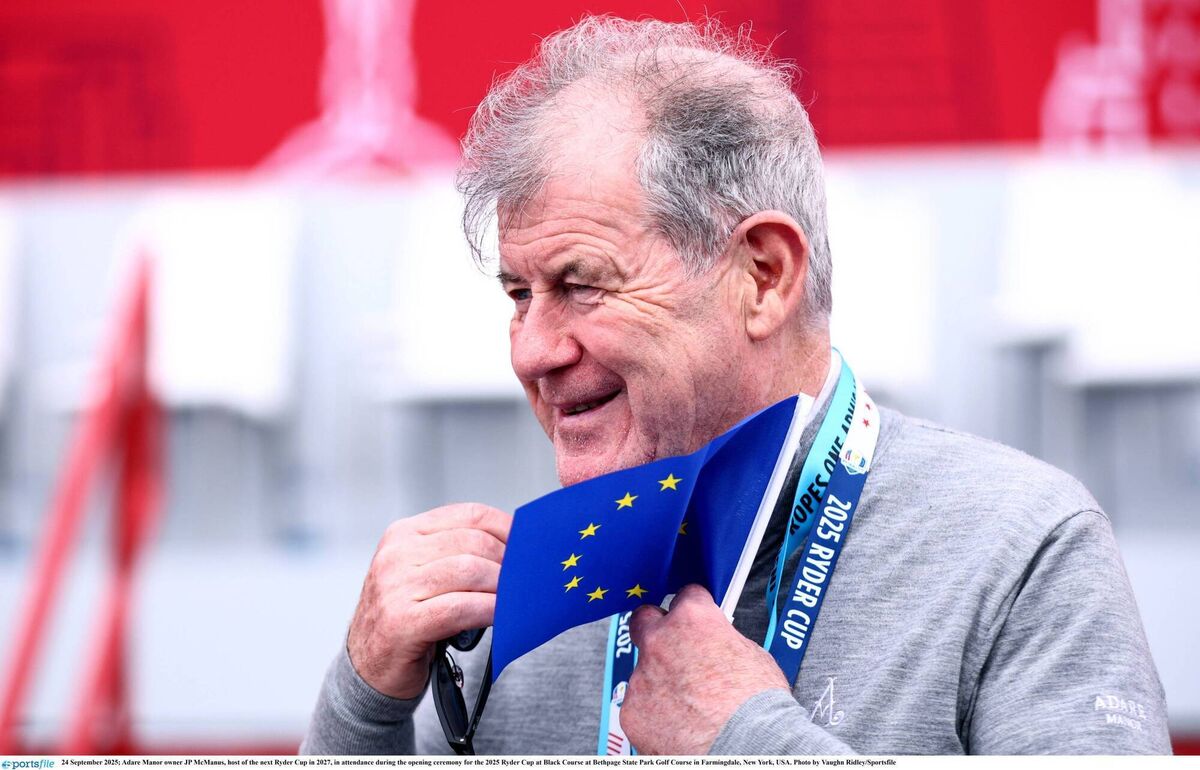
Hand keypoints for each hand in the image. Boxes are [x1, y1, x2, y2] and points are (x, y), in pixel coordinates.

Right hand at [346, 503, 511, 698]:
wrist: (368, 668)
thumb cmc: (405, 618)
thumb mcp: (422, 573)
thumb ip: (456, 553)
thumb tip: (515, 548)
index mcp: (404, 533)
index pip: (468, 514)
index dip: (506, 528)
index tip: (528, 544)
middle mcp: (397, 554)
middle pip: (473, 542)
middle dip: (507, 561)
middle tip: (526, 579)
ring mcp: (395, 586)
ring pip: (470, 571)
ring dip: (501, 587)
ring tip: (515, 598)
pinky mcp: (402, 621)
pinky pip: (460, 608)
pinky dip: (488, 610)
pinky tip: (499, 616)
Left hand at [623, 584, 790, 753]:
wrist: (747, 747)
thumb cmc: (757, 708)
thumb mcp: (752, 656)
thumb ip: (722, 641)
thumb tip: (718, 645)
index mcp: (693, 620)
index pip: (687, 596)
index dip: (695, 608)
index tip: (696, 618)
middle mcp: (660, 641)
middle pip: (644, 619)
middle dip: (656, 628)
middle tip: (672, 645)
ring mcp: (641, 677)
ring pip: (642, 670)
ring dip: (659, 680)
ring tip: (687, 703)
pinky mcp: (631, 711)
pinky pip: (639, 705)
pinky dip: (654, 713)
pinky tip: (678, 724)